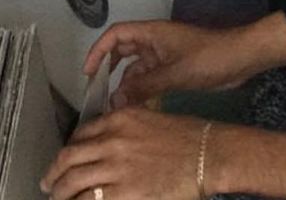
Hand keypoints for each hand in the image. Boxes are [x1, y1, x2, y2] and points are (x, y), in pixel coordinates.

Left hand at [41, 110, 285, 199]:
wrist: (211, 153)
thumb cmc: (188, 136)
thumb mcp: (154, 119)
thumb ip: (127, 128)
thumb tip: (105, 142)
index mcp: (122, 118)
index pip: (80, 135)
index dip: (69, 150)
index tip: (66, 161)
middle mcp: (114, 140)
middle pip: (68, 158)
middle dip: (54, 174)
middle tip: (50, 184)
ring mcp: (117, 167)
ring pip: (71, 182)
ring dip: (60, 194)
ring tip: (58, 199)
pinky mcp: (123, 193)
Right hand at [84, 13, 285, 108]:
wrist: (242, 58)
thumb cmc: (210, 57)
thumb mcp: (175, 73)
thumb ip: (143, 86)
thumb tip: (113, 100)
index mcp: (154, 32)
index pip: (117, 34)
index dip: (98, 50)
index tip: (87, 74)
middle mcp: (155, 41)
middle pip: (122, 51)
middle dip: (108, 71)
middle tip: (98, 95)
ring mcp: (165, 55)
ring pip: (135, 68)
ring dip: (125, 85)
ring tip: (115, 108)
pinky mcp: (174, 68)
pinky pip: (148, 78)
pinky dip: (140, 90)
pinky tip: (135, 107)